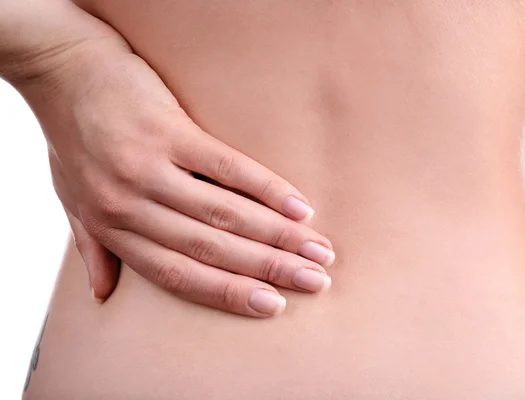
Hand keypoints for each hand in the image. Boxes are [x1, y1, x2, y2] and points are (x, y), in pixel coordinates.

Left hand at [10, 3, 333, 316]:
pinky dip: (267, 189)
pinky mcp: (169, 131)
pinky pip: (228, 168)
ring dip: (279, 237)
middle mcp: (130, 206)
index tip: (272, 306)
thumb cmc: (70, 138)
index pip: (178, 276)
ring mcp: (150, 168)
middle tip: (316, 281)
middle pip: (212, 250)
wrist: (62, 69)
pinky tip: (299, 207)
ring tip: (318, 250)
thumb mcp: (71, 200)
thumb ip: (93, 248)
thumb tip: (103, 295)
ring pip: (225, 214)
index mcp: (112, 228)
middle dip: (270, 270)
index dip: (229, 294)